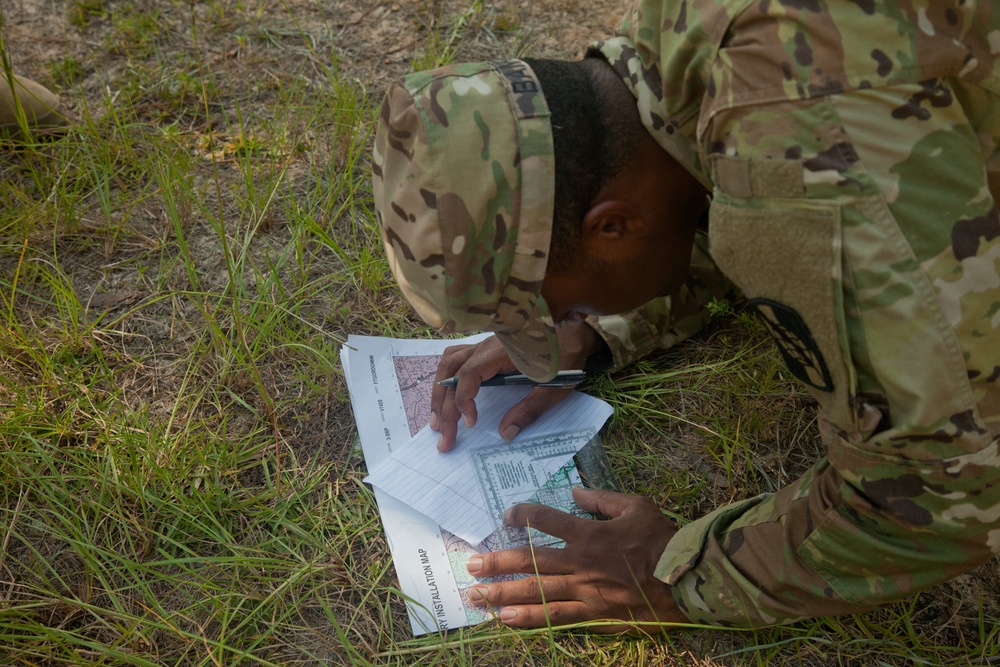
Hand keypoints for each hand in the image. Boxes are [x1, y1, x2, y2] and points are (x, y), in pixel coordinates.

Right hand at [429, 324, 605, 451]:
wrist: (574, 331)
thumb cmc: (566, 357)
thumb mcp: (553, 388)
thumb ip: (529, 410)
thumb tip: (505, 433)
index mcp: (502, 352)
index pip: (469, 375)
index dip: (463, 401)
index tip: (470, 424)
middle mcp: (487, 345)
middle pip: (451, 371)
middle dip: (443, 406)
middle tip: (443, 437)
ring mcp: (484, 345)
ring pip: (449, 363)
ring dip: (439, 391)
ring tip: (437, 420)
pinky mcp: (486, 349)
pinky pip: (456, 359)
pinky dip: (447, 379)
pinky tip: (446, 396)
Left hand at [465, 487, 686, 632]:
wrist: (685, 581)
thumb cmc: (661, 540)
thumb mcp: (635, 506)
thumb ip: (601, 498)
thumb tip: (574, 490)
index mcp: (589, 533)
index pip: (546, 520)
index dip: (523, 515)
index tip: (506, 515)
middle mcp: (579, 562)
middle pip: (529, 561)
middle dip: (496, 562)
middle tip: (470, 563)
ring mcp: (584, 590)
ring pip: (535, 592)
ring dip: (502, 593)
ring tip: (476, 595)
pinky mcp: (592, 614)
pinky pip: (556, 617)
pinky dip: (529, 618)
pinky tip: (506, 619)